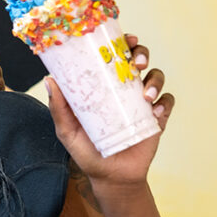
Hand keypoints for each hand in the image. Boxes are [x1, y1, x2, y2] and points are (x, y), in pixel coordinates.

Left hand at [45, 34, 174, 184]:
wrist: (110, 178)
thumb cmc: (86, 151)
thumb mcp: (68, 130)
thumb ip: (59, 108)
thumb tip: (49, 80)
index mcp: (104, 85)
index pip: (114, 56)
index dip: (122, 43)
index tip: (125, 38)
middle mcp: (124, 88)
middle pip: (140, 59)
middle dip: (142, 54)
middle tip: (137, 63)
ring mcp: (142, 102)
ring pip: (156, 76)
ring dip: (155, 79)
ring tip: (145, 95)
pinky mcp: (157, 118)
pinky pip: (167, 102)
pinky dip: (163, 102)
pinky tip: (154, 111)